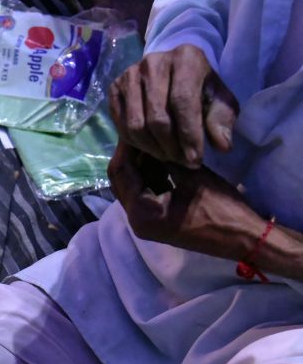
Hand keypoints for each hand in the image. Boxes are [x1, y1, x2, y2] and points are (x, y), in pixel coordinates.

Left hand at [106, 141, 257, 259]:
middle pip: (122, 180)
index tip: (133, 125)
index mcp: (141, 211)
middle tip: (140, 130)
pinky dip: (149, 176)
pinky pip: (144, 193)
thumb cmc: (221, 208)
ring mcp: (144, 222)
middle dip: (130, 155)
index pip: (121, 172)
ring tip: (150, 138)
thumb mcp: (193, 176)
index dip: (126, 146)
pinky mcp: (155, 220)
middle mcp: (135, 219)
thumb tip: (149, 136)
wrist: (242, 238)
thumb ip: (167, 157)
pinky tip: (159, 156)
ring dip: (139, 164)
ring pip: (132, 186)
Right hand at [109, 45, 237, 168]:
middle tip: (181, 161)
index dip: (189, 135)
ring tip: (168, 155)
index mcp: (186, 58)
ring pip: (136, 125)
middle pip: (157, 117)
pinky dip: (136, 143)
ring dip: (152, 148)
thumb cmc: (200, 87)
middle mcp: (154, 62)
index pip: (183, 101)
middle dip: (170, 146)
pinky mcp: (114, 88)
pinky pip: (121, 125)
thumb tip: (223, 146)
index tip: (195, 160)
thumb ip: (222, 121)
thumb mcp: (219, 100)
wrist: (175, 70)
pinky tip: (152, 146)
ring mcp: (130, 74)